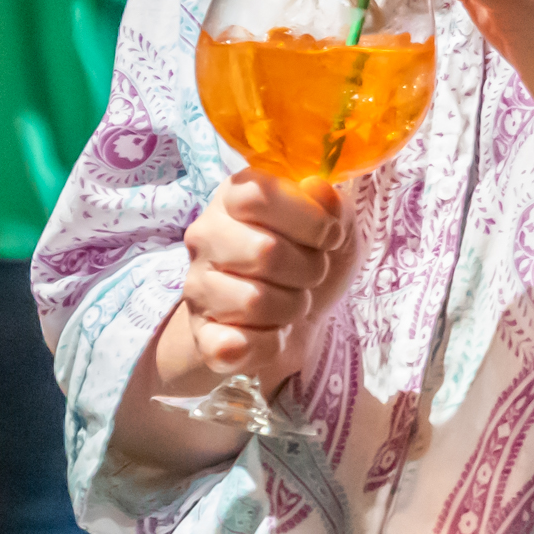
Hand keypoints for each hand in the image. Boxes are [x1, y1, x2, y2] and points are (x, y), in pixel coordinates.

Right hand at [169, 169, 348, 399]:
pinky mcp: (201, 334)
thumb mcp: (336, 229)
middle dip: (308, 269)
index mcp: (234, 198)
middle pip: (264, 251)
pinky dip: (268, 345)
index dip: (307, 218)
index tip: (330, 236)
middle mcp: (206, 236)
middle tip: (311, 275)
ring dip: (291, 307)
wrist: (296, 324)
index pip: (259, 195)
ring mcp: (198, 286)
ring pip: (253, 301)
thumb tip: (317, 189)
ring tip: (291, 303)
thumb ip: (333, 205)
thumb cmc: (309, 262)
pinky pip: (233, 345)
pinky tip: (273, 335)